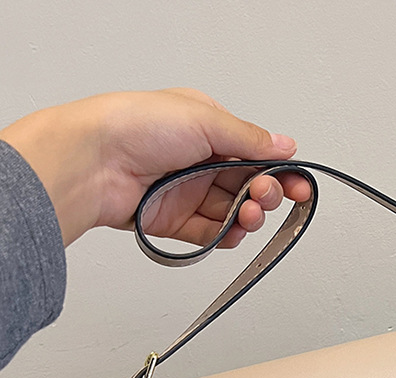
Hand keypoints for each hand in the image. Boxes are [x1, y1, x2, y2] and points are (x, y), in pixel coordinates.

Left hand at [0, 88, 310, 246]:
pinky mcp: (176, 222)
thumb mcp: (205, 119)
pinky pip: (212, 233)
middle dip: (267, 193)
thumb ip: (250, 139)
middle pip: (248, 185)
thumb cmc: (134, 126)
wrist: (92, 162)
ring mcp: (188, 193)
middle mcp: (199, 161)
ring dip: (249, 215)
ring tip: (249, 213)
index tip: (299, 185)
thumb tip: (285, 145)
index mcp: (206, 129)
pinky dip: (227, 235)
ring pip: (234, 212)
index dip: (280, 171)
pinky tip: (235, 230)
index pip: (255, 154)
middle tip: (269, 195)